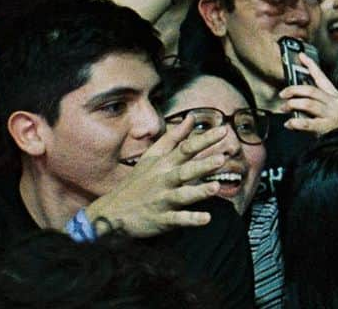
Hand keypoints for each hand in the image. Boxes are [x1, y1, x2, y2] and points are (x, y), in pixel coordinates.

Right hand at [84, 117, 228, 236]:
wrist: (114, 211)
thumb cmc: (139, 180)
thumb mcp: (153, 155)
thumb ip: (174, 137)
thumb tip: (192, 117)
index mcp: (165, 163)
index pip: (187, 148)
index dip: (205, 139)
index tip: (224, 130)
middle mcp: (165, 180)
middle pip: (186, 171)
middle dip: (203, 165)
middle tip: (222, 159)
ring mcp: (163, 200)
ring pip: (183, 196)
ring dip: (199, 192)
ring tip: (216, 187)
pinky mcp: (161, 220)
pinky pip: (177, 220)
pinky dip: (191, 220)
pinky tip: (206, 218)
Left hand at [281, 54, 337, 133]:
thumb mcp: (332, 109)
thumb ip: (317, 101)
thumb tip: (297, 96)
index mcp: (334, 95)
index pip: (321, 77)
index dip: (311, 65)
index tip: (301, 55)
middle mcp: (333, 103)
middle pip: (311, 90)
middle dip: (294, 90)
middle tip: (283, 94)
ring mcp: (330, 115)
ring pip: (308, 104)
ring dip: (292, 104)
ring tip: (283, 108)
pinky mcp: (327, 128)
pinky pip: (308, 124)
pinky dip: (296, 123)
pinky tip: (289, 123)